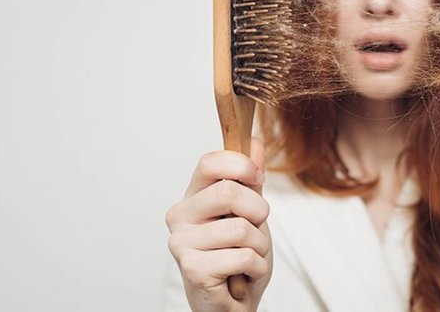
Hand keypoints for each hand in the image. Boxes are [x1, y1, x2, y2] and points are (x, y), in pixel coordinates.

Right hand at [165, 139, 271, 311]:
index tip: (256, 178)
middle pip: (229, 192)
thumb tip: (254, 143)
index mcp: (193, 196)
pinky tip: (244, 274)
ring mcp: (182, 242)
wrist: (231, 303)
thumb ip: (251, 179)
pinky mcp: (192, 269)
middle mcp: (180, 216)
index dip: (241, 165)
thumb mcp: (250, 212)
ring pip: (241, 228)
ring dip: (260, 246)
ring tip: (248, 255)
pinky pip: (244, 256)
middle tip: (256, 227)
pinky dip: (257, 267)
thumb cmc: (238, 256)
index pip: (210, 162)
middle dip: (258, 211)